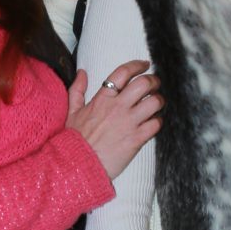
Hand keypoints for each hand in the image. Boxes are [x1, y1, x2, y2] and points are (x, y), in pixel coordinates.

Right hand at [68, 58, 161, 180]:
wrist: (78, 164)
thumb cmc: (74, 140)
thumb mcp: (72, 111)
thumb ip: (77, 90)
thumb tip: (82, 72)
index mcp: (103, 98)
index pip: (123, 73)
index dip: (137, 65)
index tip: (145, 65)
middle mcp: (117, 107)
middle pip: (144, 83)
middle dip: (154, 81)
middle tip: (155, 84)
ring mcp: (128, 123)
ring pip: (154, 102)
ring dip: (159, 101)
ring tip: (156, 104)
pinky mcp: (136, 139)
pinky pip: (156, 124)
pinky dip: (158, 121)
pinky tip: (153, 123)